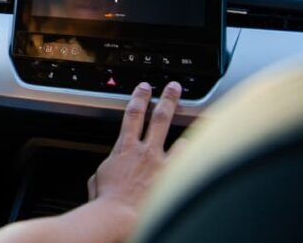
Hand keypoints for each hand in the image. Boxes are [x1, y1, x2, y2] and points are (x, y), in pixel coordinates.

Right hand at [86, 81, 184, 238]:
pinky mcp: (173, 180)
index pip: (132, 115)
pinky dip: (197, 160)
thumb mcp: (98, 177)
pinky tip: (204, 156)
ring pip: (181, 140)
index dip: (139, 98)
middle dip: (167, 99)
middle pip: (159, 118)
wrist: (118, 215)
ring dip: (189, 133)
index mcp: (124, 148)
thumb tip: (110, 168)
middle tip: (174, 87)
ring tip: (198, 126)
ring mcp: (162, 165)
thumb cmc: (105, 200)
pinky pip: (188, 166)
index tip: (145, 87)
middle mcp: (145, 152)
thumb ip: (108, 167)